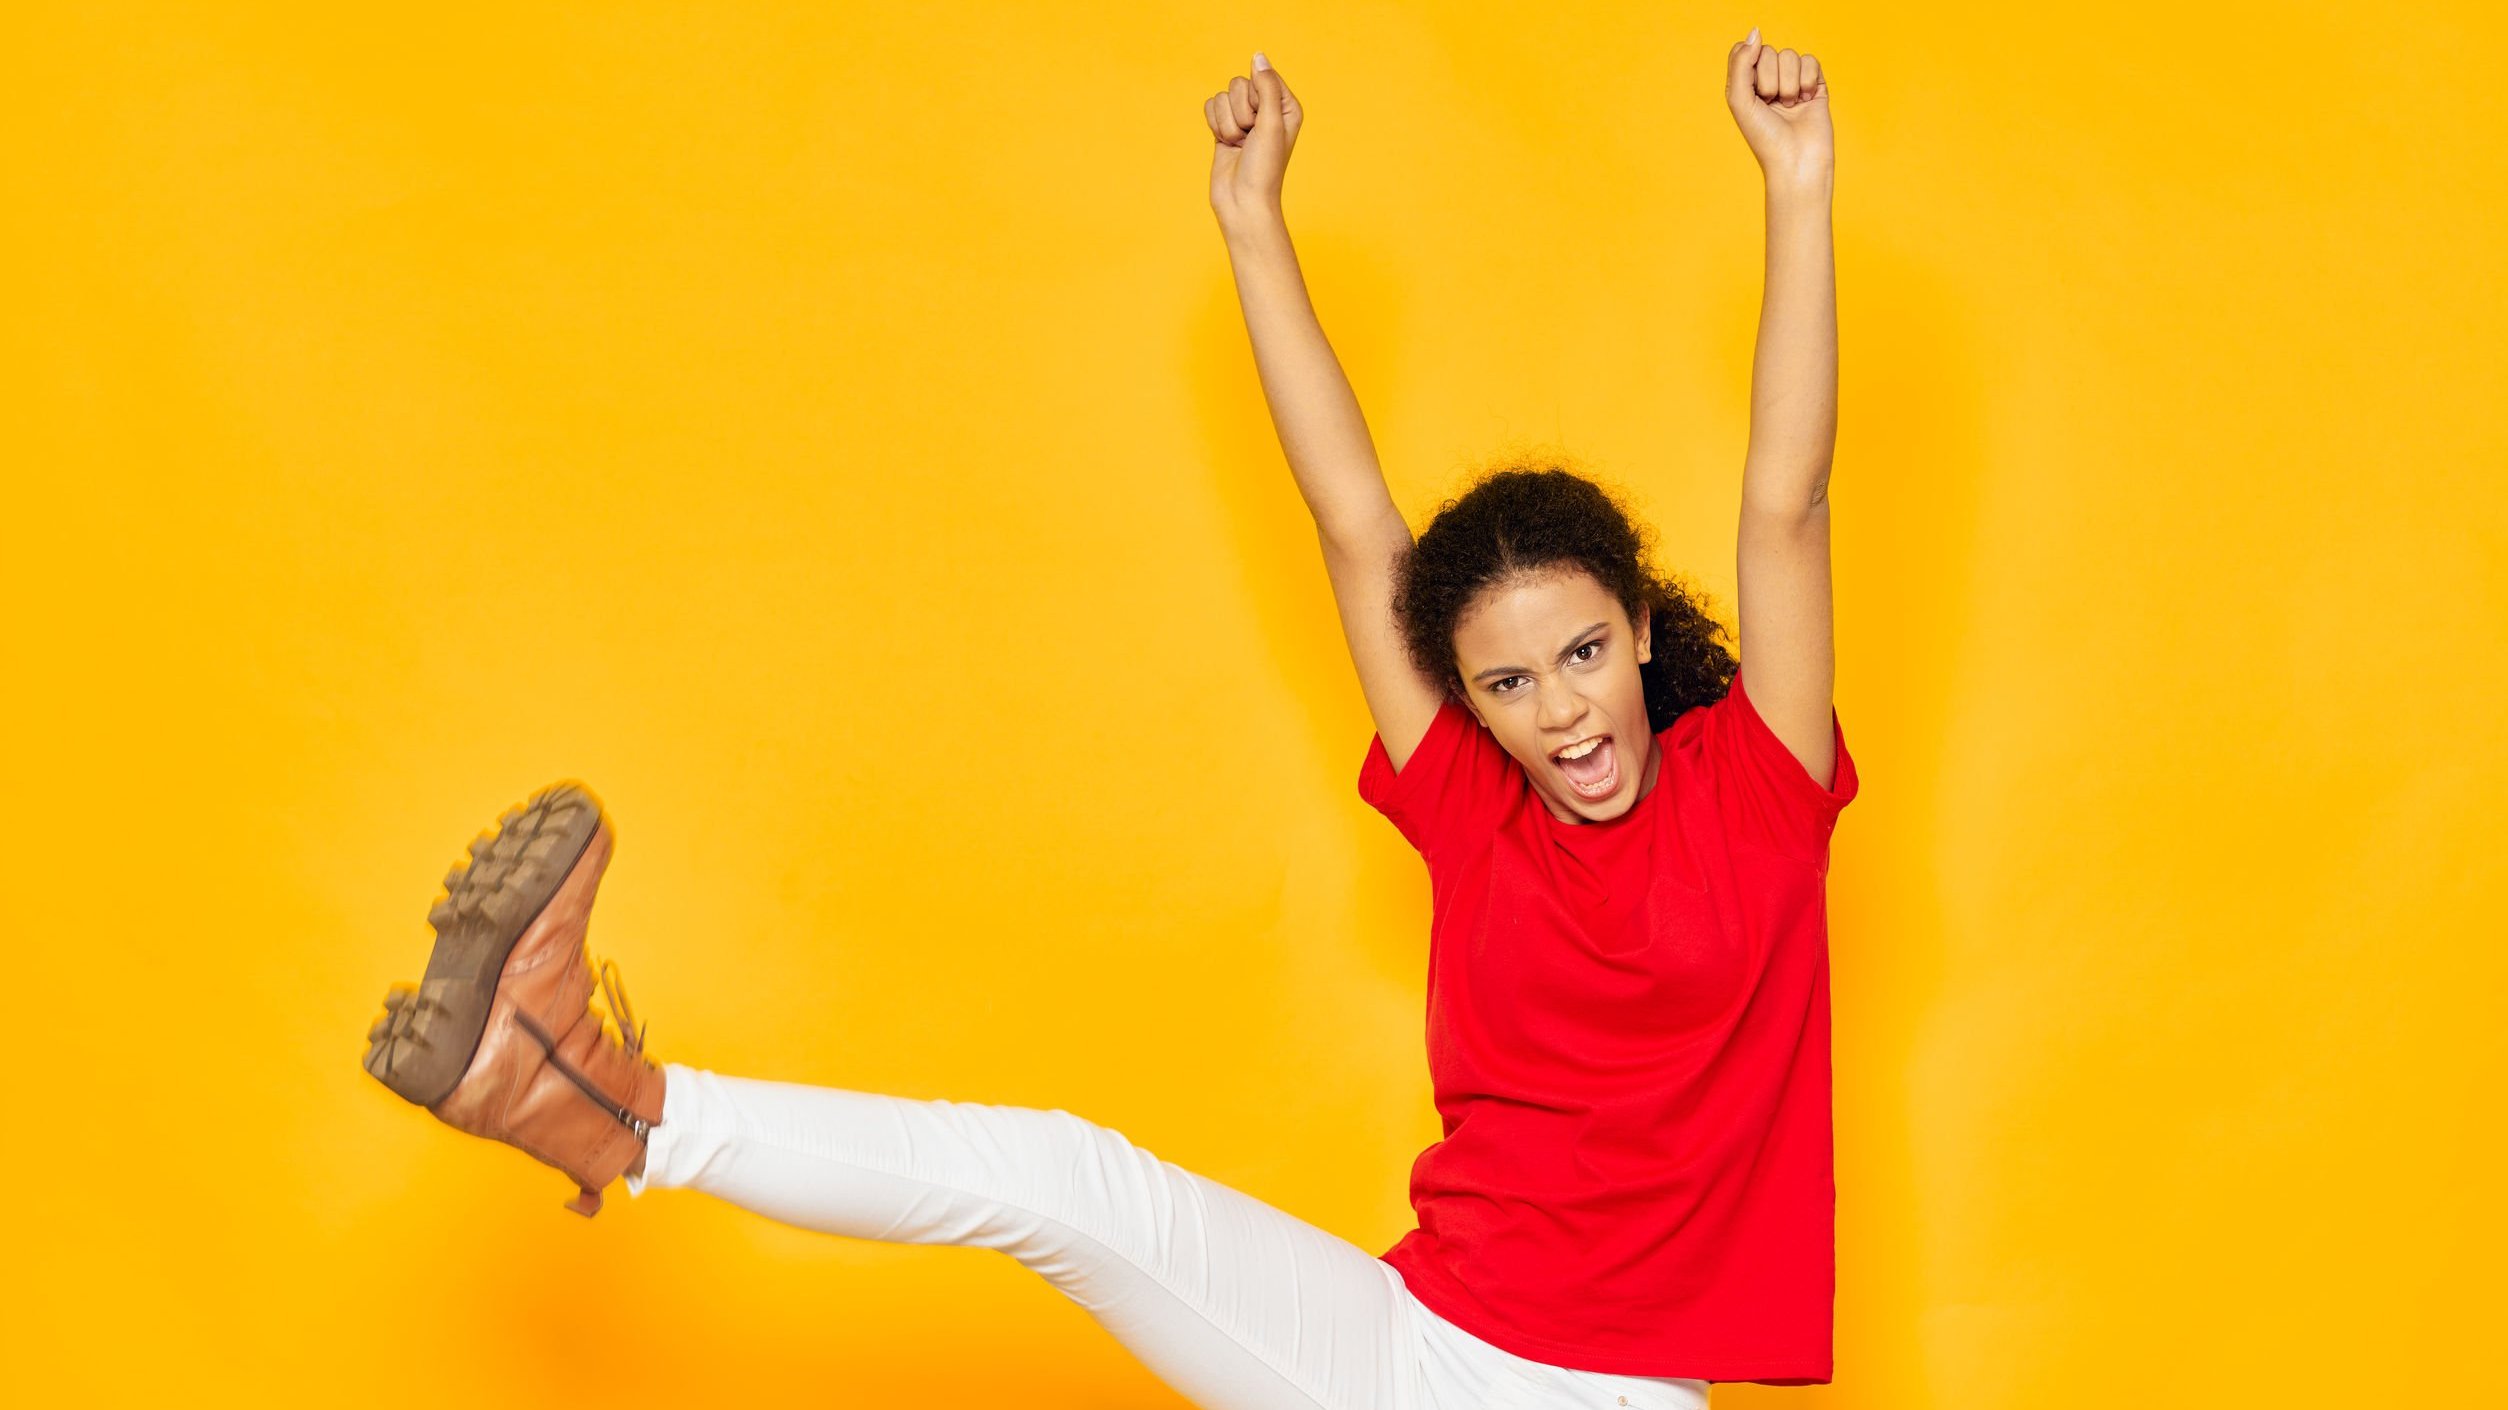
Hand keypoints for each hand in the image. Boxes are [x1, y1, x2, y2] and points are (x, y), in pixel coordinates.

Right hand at [1206, 52, 1301, 230]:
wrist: (1242, 201)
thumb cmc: (1264, 168)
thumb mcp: (1272, 124)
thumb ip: (1267, 87)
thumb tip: (1257, 56)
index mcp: (1285, 105)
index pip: (1262, 76)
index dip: (1257, 98)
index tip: (1262, 123)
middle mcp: (1266, 108)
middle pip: (1239, 84)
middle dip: (1240, 113)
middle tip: (1249, 138)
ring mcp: (1244, 117)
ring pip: (1222, 96)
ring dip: (1227, 124)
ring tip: (1239, 145)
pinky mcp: (1224, 126)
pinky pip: (1210, 106)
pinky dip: (1215, 126)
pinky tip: (1226, 144)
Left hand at [1724, 28, 1830, 188]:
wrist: (1797, 162)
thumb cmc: (1764, 137)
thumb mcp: (1740, 100)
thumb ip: (1741, 63)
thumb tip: (1756, 31)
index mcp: (1746, 85)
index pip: (1745, 51)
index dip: (1750, 64)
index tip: (1753, 88)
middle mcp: (1768, 81)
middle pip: (1768, 52)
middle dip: (1770, 79)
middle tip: (1772, 105)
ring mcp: (1793, 82)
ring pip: (1790, 55)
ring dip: (1789, 83)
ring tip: (1790, 106)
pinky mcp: (1816, 85)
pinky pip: (1811, 61)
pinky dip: (1808, 81)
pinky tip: (1807, 100)